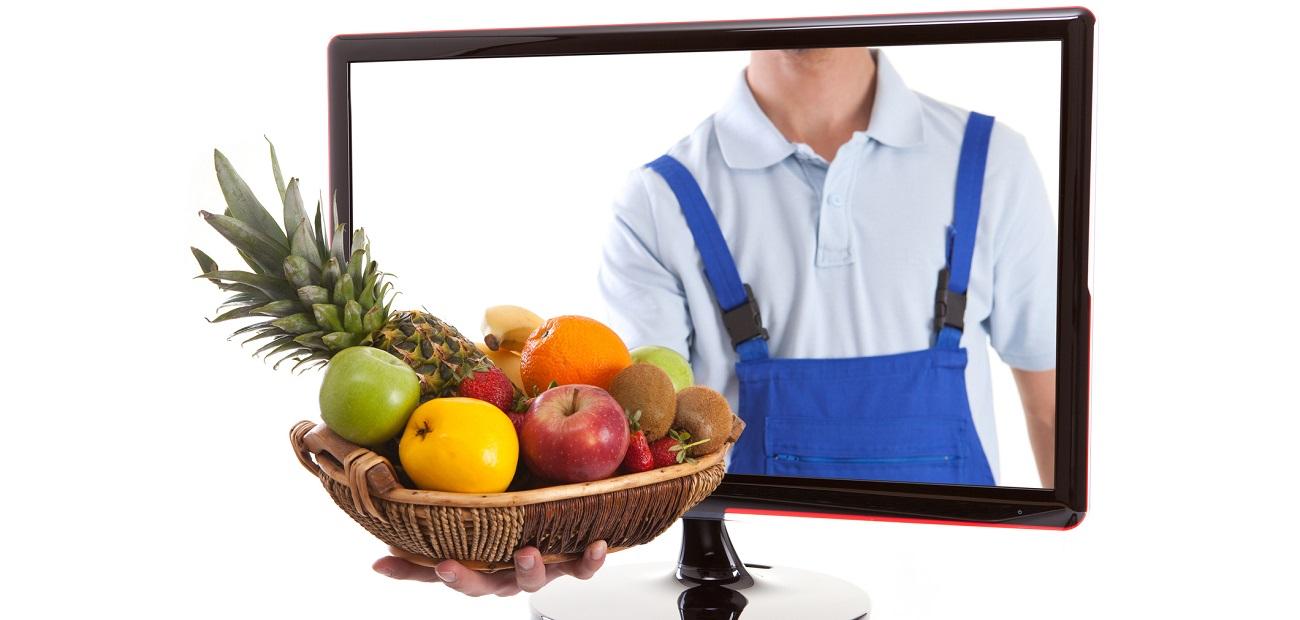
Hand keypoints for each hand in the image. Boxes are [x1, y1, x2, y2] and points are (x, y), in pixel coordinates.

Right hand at [372, 540, 608, 596]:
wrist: (553, 540)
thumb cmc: (500, 540)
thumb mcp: (462, 545)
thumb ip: (421, 553)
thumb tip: (377, 561)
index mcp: (480, 574)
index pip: (452, 578)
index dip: (438, 575)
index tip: (424, 562)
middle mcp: (507, 577)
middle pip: (489, 586)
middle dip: (474, 577)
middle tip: (458, 564)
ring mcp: (538, 571)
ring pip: (535, 579)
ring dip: (532, 569)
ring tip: (528, 552)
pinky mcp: (569, 564)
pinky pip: (581, 569)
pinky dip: (590, 561)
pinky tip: (597, 544)